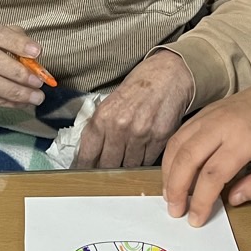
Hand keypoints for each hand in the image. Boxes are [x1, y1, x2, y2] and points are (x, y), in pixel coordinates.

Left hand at [75, 51, 193, 169]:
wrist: (168, 74)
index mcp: (102, 117)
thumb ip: (100, 127)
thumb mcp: (110, 102)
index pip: (88, 154)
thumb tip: (90, 155)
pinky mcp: (160, 138)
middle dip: (105, 171)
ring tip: (127, 160)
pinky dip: (144, 161)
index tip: (82, 175)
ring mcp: (141, 134)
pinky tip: (143, 153)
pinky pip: (147, 162)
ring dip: (126, 167)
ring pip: (128, 167)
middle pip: (108, 165)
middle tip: (106, 172)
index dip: (84, 168)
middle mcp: (120, 127)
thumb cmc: (138, 87)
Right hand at [161, 75, 250, 226]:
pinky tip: (174, 172)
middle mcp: (220, 125)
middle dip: (177, 188)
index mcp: (243, 139)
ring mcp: (209, 117)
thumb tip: (232, 199)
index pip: (213, 174)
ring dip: (169, 173)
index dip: (201, 200)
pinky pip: (180, 135)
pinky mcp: (204, 113)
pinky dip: (172, 156)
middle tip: (175, 210)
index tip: (196, 219)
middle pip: (187, 158)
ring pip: (178, 145)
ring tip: (170, 195)